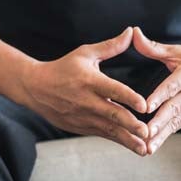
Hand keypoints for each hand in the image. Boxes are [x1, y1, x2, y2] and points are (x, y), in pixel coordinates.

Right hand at [20, 28, 148, 154]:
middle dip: (130, 125)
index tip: (144, 105)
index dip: (129, 97)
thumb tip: (131, 32)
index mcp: (90, 81)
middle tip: (147, 131)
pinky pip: (103, 135)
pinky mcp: (81, 127)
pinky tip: (134, 146)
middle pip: (112, 114)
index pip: (113, 90)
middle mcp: (87, 101)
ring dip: (128, 140)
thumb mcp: (85, 53)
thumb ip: (110, 46)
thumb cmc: (63, 68)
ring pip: (109, 130)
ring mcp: (83, 117)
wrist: (34, 88)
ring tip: (145, 148)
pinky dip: (119, 141)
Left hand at [133, 27, 180, 153]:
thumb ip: (154, 47)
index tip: (146, 107)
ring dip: (162, 135)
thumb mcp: (180, 50)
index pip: (172, 86)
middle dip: (160, 122)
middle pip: (175, 108)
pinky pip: (179, 125)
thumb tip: (133, 33)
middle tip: (145, 133)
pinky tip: (153, 145)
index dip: (159, 96)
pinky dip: (166, 135)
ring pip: (176, 122)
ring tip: (147, 148)